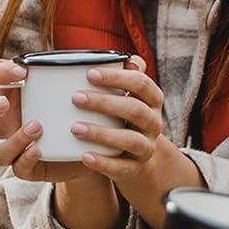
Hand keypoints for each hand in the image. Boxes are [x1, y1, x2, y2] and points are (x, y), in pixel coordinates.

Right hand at [0, 58, 100, 183]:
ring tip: (37, 126)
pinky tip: (39, 148)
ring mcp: (13, 149)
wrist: (92, 140)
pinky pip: (18, 168)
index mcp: (4, 97)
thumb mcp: (63, 83)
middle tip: (4, 102)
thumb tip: (47, 57)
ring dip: (14, 139)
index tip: (23, 72)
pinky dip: (26, 158)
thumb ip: (52, 70)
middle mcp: (2, 125)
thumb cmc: (70, 104)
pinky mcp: (28, 168)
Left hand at [70, 55, 163, 172]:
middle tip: (76, 98)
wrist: (134, 159)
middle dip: (105, 102)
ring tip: (75, 128)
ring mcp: (146, 148)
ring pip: (131, 140)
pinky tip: (84, 156)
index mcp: (152, 101)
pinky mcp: (135, 169)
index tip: (90, 73)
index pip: (142, 84)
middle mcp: (154, 123)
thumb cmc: (123, 118)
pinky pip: (122, 168)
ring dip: (102, 133)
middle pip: (136, 110)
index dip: (118, 77)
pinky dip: (103, 162)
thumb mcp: (128, 96)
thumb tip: (127, 58)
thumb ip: (125, 76)